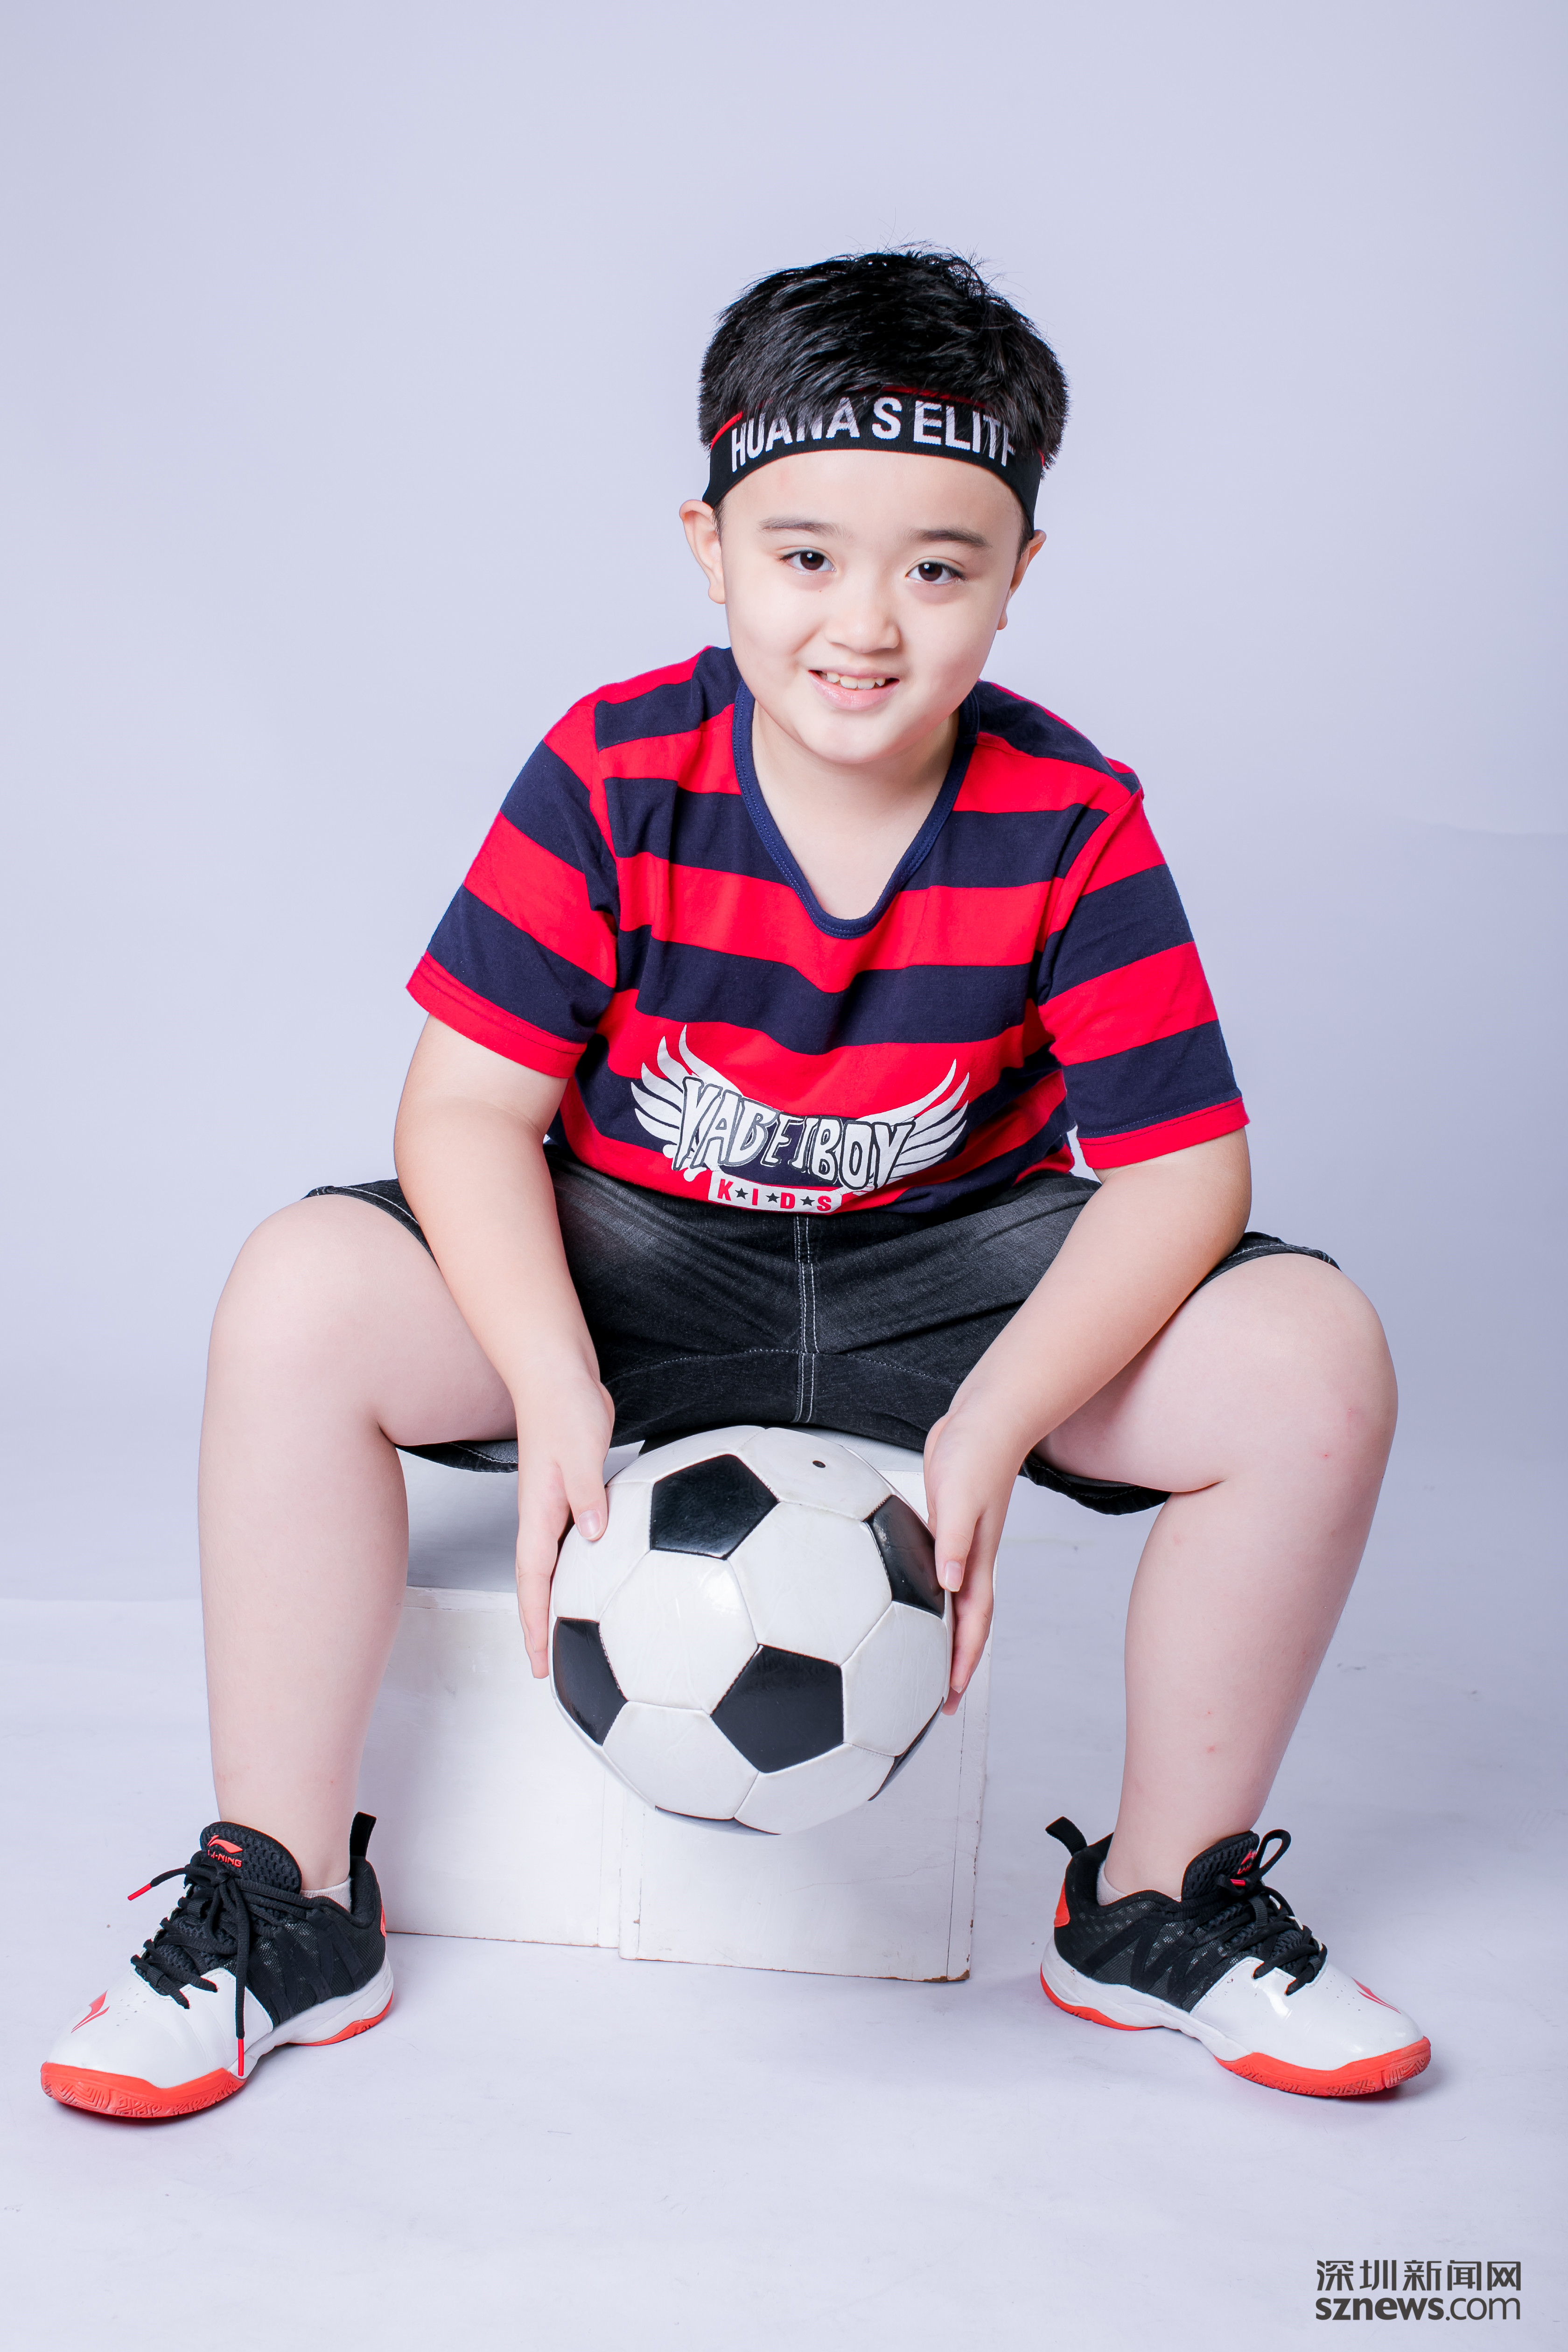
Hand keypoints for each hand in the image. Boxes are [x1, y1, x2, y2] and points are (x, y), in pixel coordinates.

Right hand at [512, 1363, 616, 1675]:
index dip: (534, 1623)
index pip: (533, 1580)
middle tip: (550, 1669)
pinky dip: (585, 1567)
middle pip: (539, 1583)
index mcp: (539, 1512)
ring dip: (561, 1600)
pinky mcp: (578, 1493)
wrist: (559, 1375)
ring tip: (574, 1637)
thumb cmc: (565, 1407)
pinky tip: (604, 1577)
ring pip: (557, 1564)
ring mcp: (560, 1506)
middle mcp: (545, 1516)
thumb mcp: (580, 1450)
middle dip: (540, 1627)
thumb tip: (596, 1536)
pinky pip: (578, 1541)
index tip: (538, 1664)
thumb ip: (587, 1493)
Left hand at [922, 1404, 1026, 1713]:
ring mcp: (955, 1544)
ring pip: (947, 1602)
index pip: (973, 1623)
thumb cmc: (976, 1452)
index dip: (963, 1663)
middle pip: (963, 1624)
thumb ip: (954, 1540)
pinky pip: (929, 1572)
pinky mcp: (941, 1526)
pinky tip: (899, 1598)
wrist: (983, 1418)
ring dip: (937, 1635)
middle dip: (953, 1664)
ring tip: (918, 1662)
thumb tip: (949, 1583)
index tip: (951, 1698)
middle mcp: (968, 1559)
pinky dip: (920, 1595)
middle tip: (936, 1699)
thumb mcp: (960, 1496)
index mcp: (977, 1559)